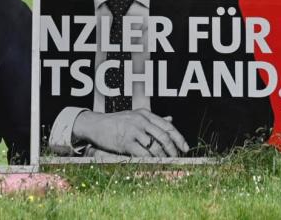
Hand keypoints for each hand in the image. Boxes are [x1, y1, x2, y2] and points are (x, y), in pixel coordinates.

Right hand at [71, 109, 188, 156]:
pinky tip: (154, 165)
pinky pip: (143, 154)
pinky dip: (151, 161)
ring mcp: (133, 130)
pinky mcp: (126, 142)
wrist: (95, 124)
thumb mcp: (135, 116)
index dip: (178, 138)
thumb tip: (171, 120)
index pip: (167, 126)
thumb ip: (153, 120)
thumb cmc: (116, 121)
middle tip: (177, 159)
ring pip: (155, 146)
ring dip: (163, 157)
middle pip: (164, 136)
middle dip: (173, 150)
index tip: (185, 148)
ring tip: (167, 164)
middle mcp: (141, 120)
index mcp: (145, 114)